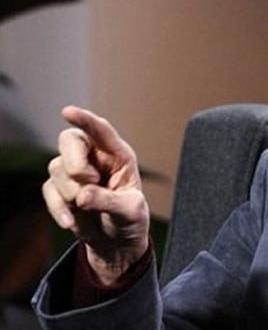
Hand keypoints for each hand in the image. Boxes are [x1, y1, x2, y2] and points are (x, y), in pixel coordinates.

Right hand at [42, 105, 149, 284]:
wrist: (116, 243)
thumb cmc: (130, 220)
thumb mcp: (130, 212)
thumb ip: (109, 201)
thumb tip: (82, 196)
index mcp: (119, 155)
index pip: (101, 130)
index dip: (85, 119)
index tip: (67, 112)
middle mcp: (95, 158)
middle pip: (70, 140)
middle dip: (74, 161)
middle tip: (88, 181)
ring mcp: (75, 171)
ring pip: (57, 166)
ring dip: (69, 191)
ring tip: (86, 208)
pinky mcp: (60, 189)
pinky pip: (48, 190)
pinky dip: (58, 208)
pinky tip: (71, 223)